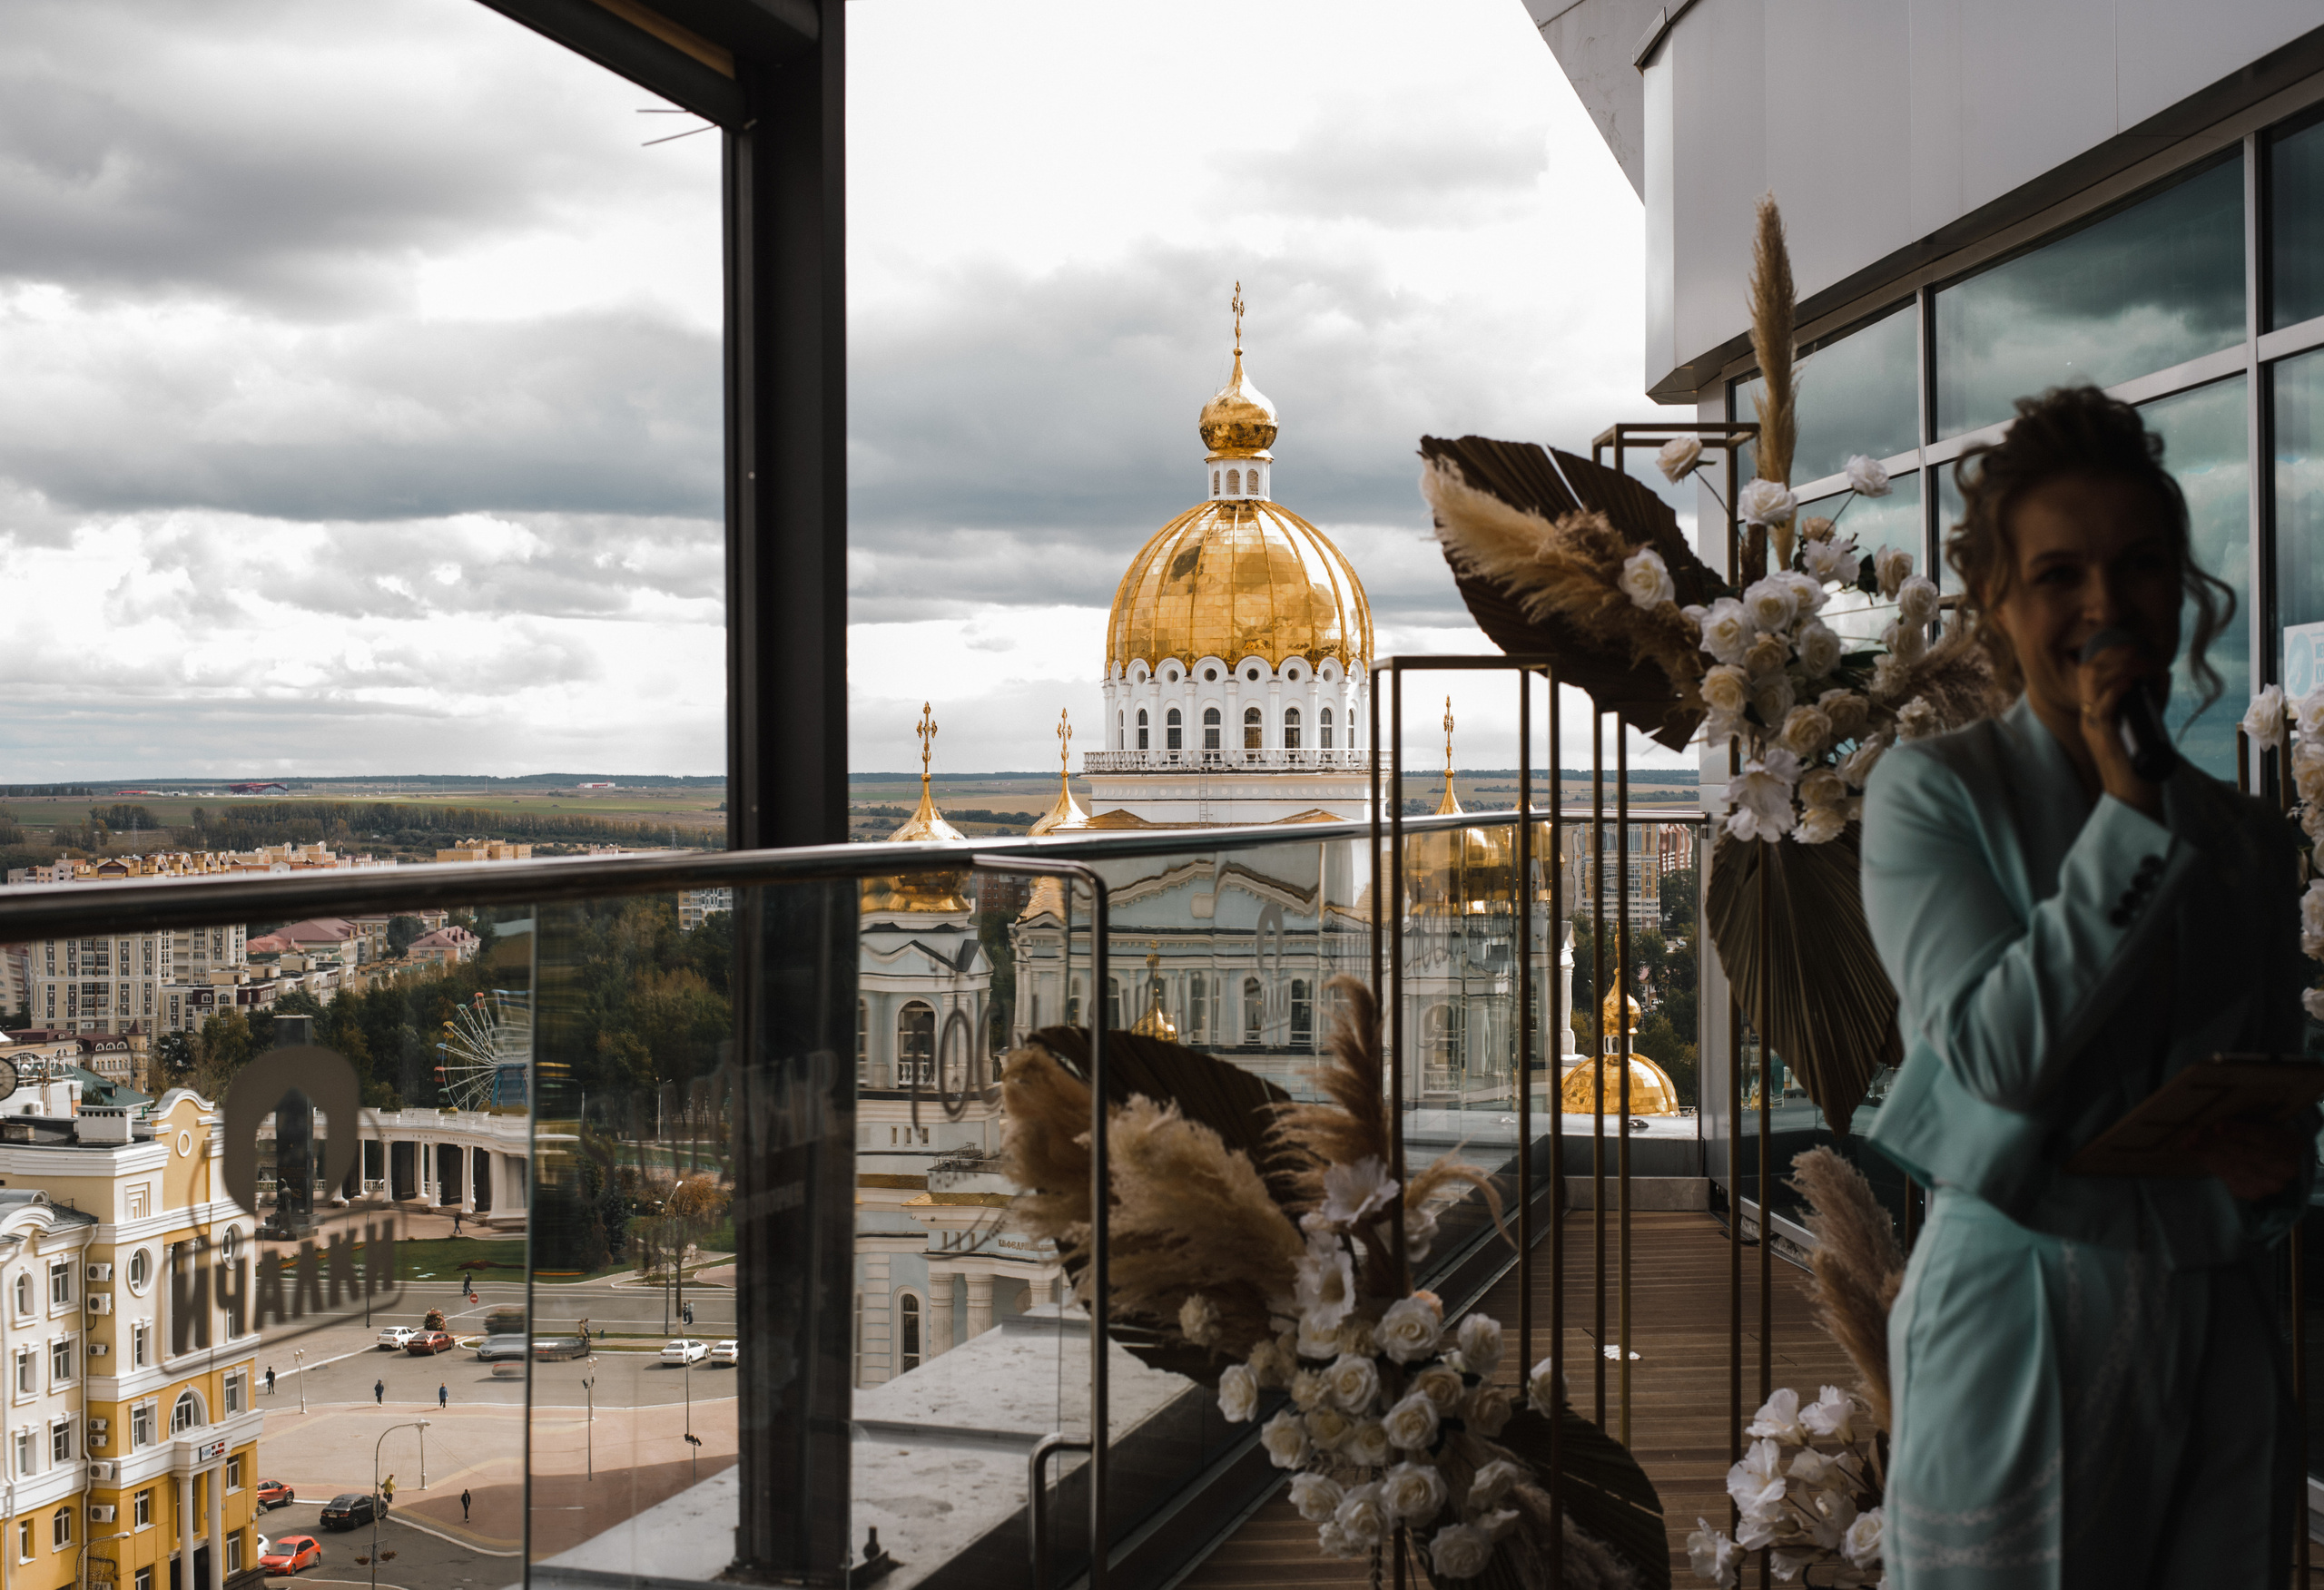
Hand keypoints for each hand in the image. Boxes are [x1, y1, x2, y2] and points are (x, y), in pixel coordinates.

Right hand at [2076, 643, 2163, 820]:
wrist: (2134, 797)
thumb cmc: (2140, 764)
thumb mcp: (2146, 723)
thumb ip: (2152, 699)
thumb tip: (2163, 672)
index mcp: (2095, 712)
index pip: (2090, 673)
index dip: (2108, 654)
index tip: (2133, 647)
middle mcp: (2089, 717)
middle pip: (2089, 672)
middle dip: (2114, 654)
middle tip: (2138, 649)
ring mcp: (2094, 727)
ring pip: (2093, 685)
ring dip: (2118, 667)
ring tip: (2141, 661)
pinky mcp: (2102, 737)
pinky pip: (2102, 707)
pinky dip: (2116, 689)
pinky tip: (2130, 681)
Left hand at [2185, 1118, 2306, 1200]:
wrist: (2276, 1161)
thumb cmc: (2263, 1135)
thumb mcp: (2261, 1123)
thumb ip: (2243, 1122)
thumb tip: (2213, 1122)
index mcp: (2292, 1144)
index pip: (2264, 1138)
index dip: (2240, 1132)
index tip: (2218, 1126)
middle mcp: (2285, 1169)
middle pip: (2245, 1154)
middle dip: (2215, 1143)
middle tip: (2194, 1134)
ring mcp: (2269, 1184)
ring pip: (2233, 1167)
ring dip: (2207, 1154)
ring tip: (2189, 1143)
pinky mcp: (2253, 1193)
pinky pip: (2227, 1177)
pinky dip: (2210, 1163)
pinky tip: (2199, 1153)